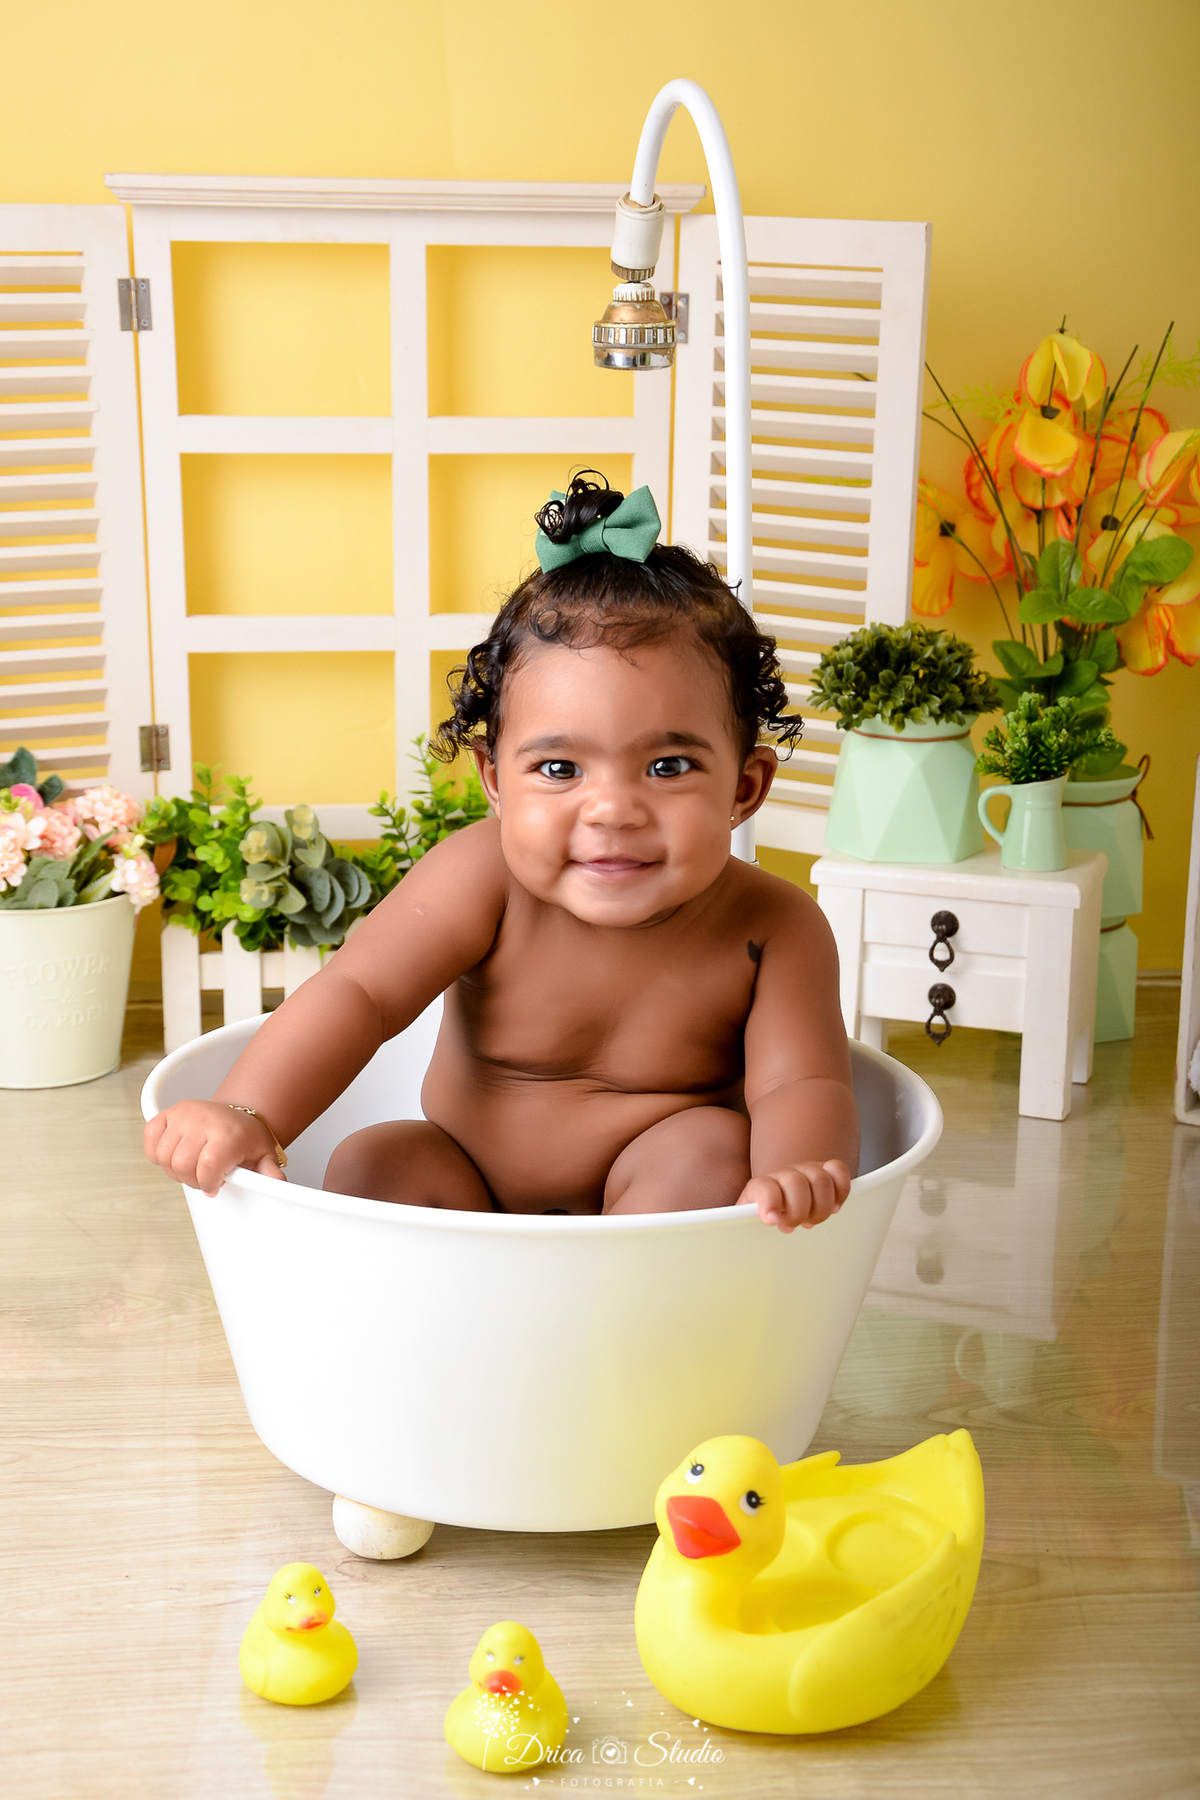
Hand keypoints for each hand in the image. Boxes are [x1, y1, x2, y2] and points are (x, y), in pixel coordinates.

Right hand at [144, 1100, 286, 1197]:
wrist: (237, 1113)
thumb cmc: (246, 1138)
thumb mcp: (264, 1156)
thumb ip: (269, 1174)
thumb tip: (278, 1187)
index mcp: (227, 1133)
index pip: (207, 1167)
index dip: (208, 1183)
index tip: (216, 1185)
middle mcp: (202, 1121)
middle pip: (182, 1165)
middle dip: (192, 1180)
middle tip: (205, 1177)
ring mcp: (182, 1115)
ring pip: (163, 1157)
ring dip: (175, 1170)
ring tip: (192, 1167)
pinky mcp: (167, 1114)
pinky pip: (150, 1139)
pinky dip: (156, 1153)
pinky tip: (175, 1154)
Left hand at [737, 1159, 851, 1232]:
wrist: (773, 1204)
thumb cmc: (760, 1221)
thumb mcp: (744, 1227)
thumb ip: (738, 1229)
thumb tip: (723, 1247)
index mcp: (760, 1188)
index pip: (764, 1187)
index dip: (769, 1201)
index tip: (771, 1220)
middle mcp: (784, 1176)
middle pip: (796, 1182)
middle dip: (799, 1209)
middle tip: (793, 1225)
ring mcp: (805, 1172)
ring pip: (820, 1178)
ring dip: (820, 1205)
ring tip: (811, 1220)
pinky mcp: (825, 1173)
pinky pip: (838, 1171)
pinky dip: (841, 1189)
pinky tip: (833, 1207)